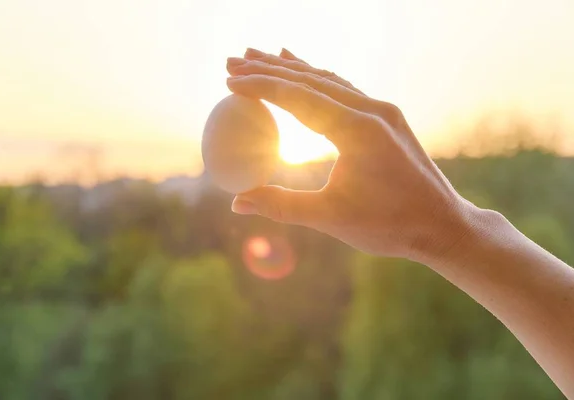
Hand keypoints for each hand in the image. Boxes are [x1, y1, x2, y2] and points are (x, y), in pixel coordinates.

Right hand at [226, 48, 472, 260]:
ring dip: (294, 69)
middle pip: (311, 79)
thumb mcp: (330, 218)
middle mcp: (372, 110)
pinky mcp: (387, 118)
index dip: (261, 86)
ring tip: (261, 57)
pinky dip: (319, 81)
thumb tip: (236, 203)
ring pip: (329, 81)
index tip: (230, 80)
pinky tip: (306, 74)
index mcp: (358, 129)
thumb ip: (280, 206)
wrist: (443, 224)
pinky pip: (346, 91)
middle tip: (233, 60)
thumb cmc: (389, 225)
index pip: (298, 97)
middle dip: (269, 68)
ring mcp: (383, 111)